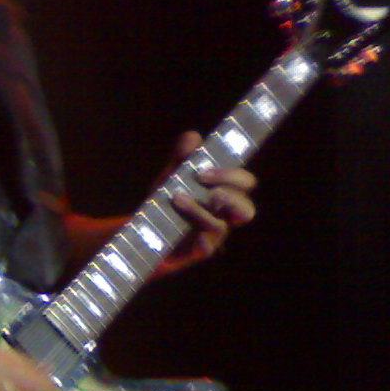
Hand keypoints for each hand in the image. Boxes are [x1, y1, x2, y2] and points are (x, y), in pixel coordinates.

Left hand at [159, 129, 256, 274]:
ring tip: (178, 198)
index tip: (204, 169)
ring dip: (200, 209)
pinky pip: (204, 245)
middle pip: (246, 209)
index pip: (244, 184)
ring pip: (221, 226)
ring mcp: (213, 237)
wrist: (144, 235)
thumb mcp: (171, 177)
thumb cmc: (166, 204)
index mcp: (224, 195)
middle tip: (201, 178)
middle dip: (226, 191)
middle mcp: (224, 218)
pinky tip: (174, 222)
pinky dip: (190, 231)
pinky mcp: (198, 253)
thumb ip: (181, 158)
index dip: (232, 174)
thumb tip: (192, 137)